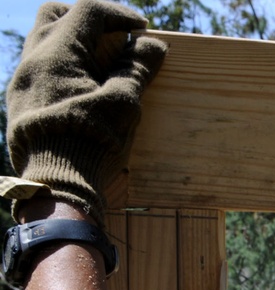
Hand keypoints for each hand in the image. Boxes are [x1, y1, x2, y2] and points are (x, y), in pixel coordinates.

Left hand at [6, 0, 167, 226]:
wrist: (54, 183)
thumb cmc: (92, 140)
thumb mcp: (123, 104)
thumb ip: (136, 68)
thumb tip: (153, 44)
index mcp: (58, 52)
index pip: (88, 11)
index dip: (119, 14)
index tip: (142, 29)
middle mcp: (33, 59)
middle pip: (55, 14)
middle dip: (87, 19)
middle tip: (114, 38)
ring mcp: (22, 80)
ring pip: (43, 41)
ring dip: (73, 43)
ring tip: (99, 64)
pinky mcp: (19, 102)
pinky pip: (39, 69)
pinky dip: (62, 66)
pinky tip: (81, 89)